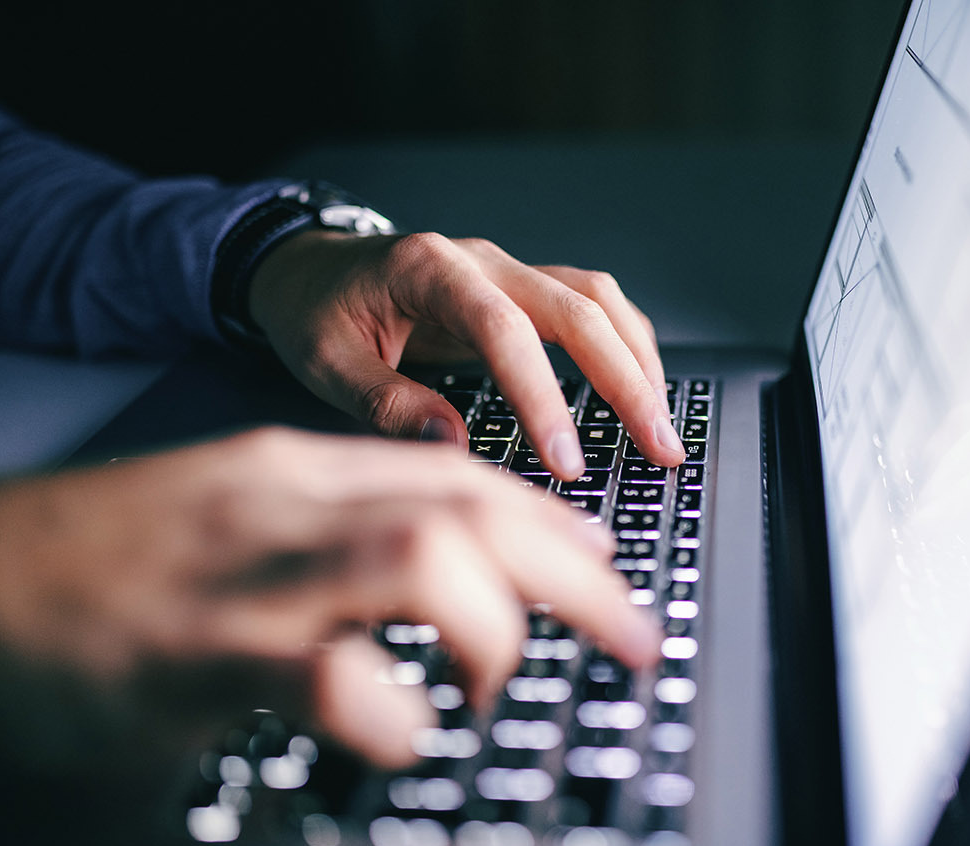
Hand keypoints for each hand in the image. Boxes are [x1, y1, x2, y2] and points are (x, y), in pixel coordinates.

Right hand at [0, 428, 660, 772]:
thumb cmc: (90, 564)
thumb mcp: (222, 517)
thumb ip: (323, 530)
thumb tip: (438, 569)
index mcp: (289, 472)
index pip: (458, 475)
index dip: (550, 522)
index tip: (602, 563)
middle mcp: (282, 508)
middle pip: (469, 507)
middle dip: (573, 573)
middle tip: (630, 633)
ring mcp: (243, 577)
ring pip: (419, 559)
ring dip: (494, 627)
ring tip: (500, 683)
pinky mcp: (196, 658)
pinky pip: (329, 678)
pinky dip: (390, 714)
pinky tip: (400, 734)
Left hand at [247, 231, 686, 478]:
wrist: (307, 266)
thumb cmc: (313, 311)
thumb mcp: (324, 363)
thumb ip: (387, 404)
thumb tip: (454, 448)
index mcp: (429, 271)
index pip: (505, 331)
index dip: (542, 396)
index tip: (565, 460)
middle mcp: (481, 261)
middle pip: (578, 308)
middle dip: (627, 381)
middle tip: (658, 448)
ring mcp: (506, 270)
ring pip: (597, 301)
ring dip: (638, 362)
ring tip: (662, 427)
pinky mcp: (519, 290)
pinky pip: (588, 307)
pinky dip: (622, 347)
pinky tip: (638, 390)